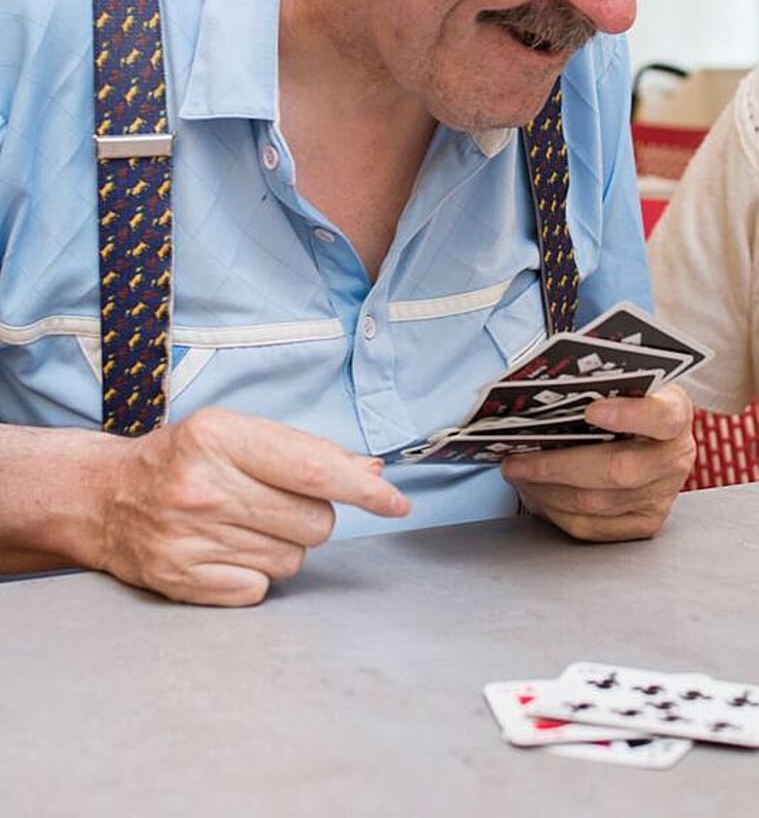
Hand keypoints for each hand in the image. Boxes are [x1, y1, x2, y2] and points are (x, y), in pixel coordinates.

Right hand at [95, 407, 409, 605]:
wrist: (101, 497)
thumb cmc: (182, 458)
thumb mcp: (236, 432)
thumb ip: (304, 451)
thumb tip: (370, 472)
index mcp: (220, 437)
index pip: (314, 468)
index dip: (365, 490)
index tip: (397, 502)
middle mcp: (203, 488)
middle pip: (314, 522)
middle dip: (314, 514)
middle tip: (277, 502)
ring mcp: (189, 538)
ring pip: (293, 558)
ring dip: (283, 543)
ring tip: (245, 522)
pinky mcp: (180, 581)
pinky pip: (259, 588)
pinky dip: (255, 572)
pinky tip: (227, 549)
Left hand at [499, 383, 694, 541]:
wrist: (649, 435)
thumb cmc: (627, 402)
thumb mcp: (626, 382)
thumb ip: (602, 384)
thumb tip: (551, 390)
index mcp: (676, 413)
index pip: (662, 416)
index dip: (629, 415)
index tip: (591, 410)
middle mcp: (675, 458)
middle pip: (618, 469)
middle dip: (558, 466)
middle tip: (517, 460)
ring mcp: (662, 496)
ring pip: (598, 503)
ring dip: (548, 491)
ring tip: (518, 474)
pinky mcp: (644, 523)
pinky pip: (593, 527)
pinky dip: (556, 512)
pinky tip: (537, 494)